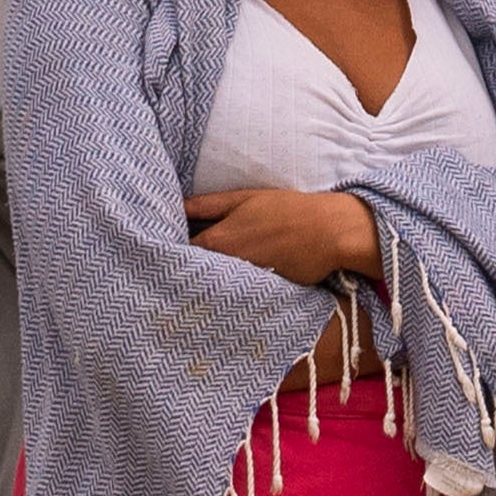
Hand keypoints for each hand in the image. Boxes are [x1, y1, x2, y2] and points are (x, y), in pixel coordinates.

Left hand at [181, 183, 378, 294]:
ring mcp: (243, 286)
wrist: (329, 232)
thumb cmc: (287, 210)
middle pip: (194, 272)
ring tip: (206, 273)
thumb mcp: (244, 198)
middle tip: (179, 262)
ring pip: (214, 286)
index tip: (167, 246)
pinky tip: (232, 285)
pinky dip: (231, 291)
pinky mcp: (260, 297)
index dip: (171, 248)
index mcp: (217, 241)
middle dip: (186, 268)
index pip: (180, 250)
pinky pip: (237, 295)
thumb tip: (177, 207)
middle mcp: (225, 268)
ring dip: (208, 281)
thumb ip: (207, 205)